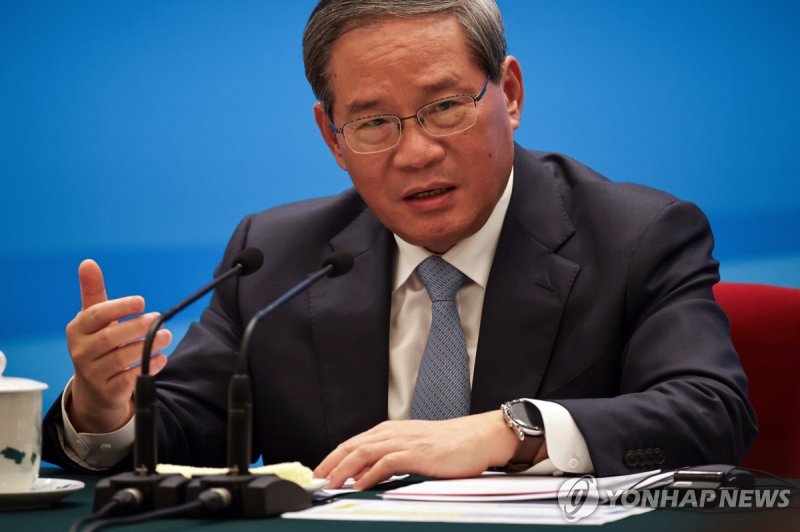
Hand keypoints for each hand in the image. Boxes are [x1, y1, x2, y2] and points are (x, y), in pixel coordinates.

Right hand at [65, 259, 171, 432]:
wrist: (95, 388)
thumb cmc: (98, 344)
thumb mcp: (94, 318)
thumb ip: (93, 291)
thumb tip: (88, 262)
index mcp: (77, 329)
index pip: (95, 315)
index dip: (119, 307)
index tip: (141, 301)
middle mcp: (80, 352)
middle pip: (110, 337)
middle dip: (137, 327)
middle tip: (159, 318)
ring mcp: (92, 373)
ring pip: (121, 358)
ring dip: (148, 346)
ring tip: (166, 336)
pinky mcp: (108, 391)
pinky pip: (130, 378)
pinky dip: (148, 367)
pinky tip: (161, 358)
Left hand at [314, 411, 539, 489]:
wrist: (480, 437)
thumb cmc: (452, 445)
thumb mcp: (416, 449)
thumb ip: (392, 459)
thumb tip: (368, 475)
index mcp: (392, 431)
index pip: (353, 443)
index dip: (332, 458)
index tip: (319, 473)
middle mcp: (394, 432)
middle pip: (351, 445)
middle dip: (330, 463)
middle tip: (315, 480)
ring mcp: (405, 441)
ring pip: (363, 452)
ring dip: (342, 469)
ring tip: (329, 485)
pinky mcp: (417, 453)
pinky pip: (385, 463)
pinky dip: (368, 474)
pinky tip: (358, 486)